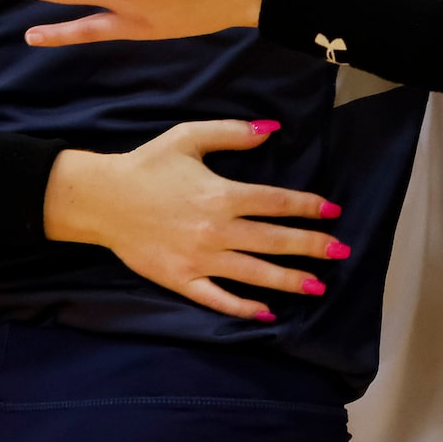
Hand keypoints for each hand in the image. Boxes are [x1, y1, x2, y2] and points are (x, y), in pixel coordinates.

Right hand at [44, 120, 343, 321]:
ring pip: (254, 273)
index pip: (276, 202)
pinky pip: (217, 298)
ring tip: (318, 286)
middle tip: (341, 252)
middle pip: (274, 240)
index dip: (308, 206)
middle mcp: (216, 229)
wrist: (101, 199)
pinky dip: (242, 307)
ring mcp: (199, 258)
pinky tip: (266, 312)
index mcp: (221, 194)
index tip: (332, 211)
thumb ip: (232, 132)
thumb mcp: (189, 137)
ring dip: (289, 280)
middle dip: (311, 246)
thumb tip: (271, 129)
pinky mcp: (180, 279)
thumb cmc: (147, 165)